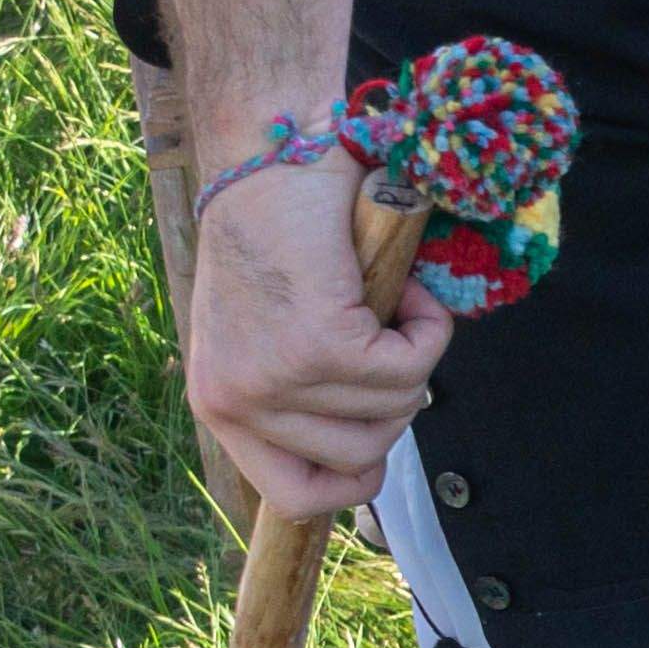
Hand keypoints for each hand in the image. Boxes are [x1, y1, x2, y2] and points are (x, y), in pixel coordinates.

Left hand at [182, 136, 444, 528]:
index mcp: (220, 404)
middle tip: (385, 335)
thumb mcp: (265, 332)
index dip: (351, 477)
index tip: (375, 442)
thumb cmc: (274, 231)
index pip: (294, 495)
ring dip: (415, 355)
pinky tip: (404, 288)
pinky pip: (411, 367)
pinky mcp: (320, 344)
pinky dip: (427, 327)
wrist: (271, 152)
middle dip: (394, 400)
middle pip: (362, 459)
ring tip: (392, 301)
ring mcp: (278, 377)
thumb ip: (298, 396)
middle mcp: (239, 401)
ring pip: (396, 409)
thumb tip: (363, 458)